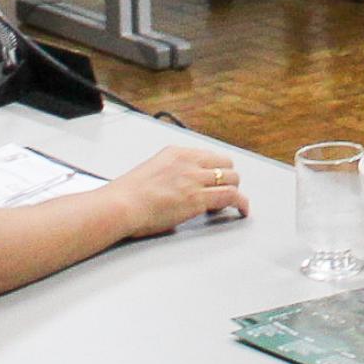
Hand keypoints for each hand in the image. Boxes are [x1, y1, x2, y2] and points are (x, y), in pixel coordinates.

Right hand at [100, 146, 247, 235]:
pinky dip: (242, 203)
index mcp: (176, 153)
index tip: (217, 179)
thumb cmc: (127, 196)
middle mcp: (188, 162)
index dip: (216, 170)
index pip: (209, 156)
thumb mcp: (151, 171)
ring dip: (235, 190)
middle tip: (226, 191)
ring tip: (234, 203)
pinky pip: (231, 196)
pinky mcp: (198, 199)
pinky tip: (243, 210)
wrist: (120, 205)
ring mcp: (194, 179)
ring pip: (232, 179)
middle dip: (229, 178)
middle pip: (225, 165)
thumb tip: (180, 189)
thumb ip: (170, 175)